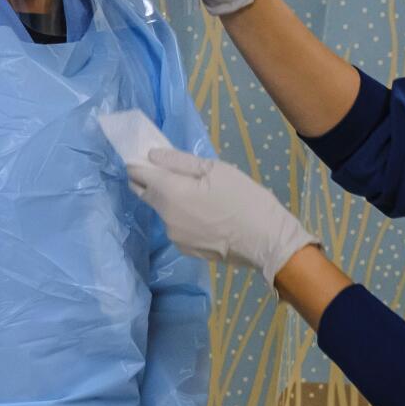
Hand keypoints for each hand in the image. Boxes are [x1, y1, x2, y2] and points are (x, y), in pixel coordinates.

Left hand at [125, 147, 316, 285]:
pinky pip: (177, 227)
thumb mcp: (215, 170)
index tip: (144, 158)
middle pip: (146, 194)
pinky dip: (183, 217)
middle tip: (168, 171)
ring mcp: (174, 236)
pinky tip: (205, 215)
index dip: (137, 164)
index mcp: (169, 192)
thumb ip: (179, 161)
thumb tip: (152, 156)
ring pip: (163, 211)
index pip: (137, 175)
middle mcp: (165, 216)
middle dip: (148, 181)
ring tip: (197, 194)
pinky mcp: (186, 249)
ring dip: (170, 200)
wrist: (266, 241)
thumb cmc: (244, 199)